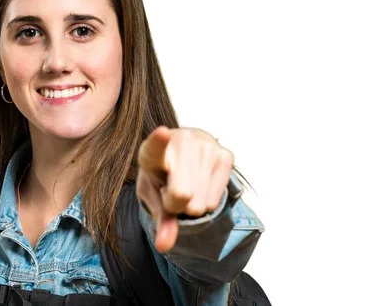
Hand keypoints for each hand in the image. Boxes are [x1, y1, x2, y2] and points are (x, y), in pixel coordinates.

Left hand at [136, 126, 233, 252]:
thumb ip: (159, 219)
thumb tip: (164, 245)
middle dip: (177, 203)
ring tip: (186, 184)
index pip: (155, 146)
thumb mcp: (152, 196)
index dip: (159, 141)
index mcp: (152, 150)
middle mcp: (181, 141)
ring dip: (193, 203)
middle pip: (182, 195)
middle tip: (172, 189)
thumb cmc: (161, 175)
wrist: (181, 154)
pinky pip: (215, 201)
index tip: (163, 133)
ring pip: (200, 203)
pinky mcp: (225, 154)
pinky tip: (200, 182)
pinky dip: (207, 201)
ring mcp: (206, 146)